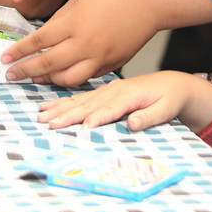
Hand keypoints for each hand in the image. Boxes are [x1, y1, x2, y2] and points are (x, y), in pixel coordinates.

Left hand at [0, 0, 156, 84]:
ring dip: (48, 80)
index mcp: (73, 24)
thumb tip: (44, 36)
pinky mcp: (113, 64)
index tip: (5, 58)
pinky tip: (61, 75)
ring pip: (68, 79)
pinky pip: (87, 78)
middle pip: (48, 65)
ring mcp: (100, 58)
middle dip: (25, 71)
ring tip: (35, 78)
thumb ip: (61, 19)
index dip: (19, 52)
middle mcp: (85, 45)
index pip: (38, 42)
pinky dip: (71, 79)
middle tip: (10, 75)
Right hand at [37, 71, 211, 131]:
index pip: (109, 109)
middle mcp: (113, 90)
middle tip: (49, 123)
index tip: (81, 128)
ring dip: (59, 108)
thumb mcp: (167, 108)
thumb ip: (150, 116)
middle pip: (87, 105)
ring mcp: (105, 90)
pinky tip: (50, 106)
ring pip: (79, 100)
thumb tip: (133, 124)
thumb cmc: (168, 98)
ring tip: (41, 115)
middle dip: (67, 115)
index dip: (95, 119)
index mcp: (128, 94)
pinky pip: (80, 97)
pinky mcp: (102, 91)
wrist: (169, 83)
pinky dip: (63, 101)